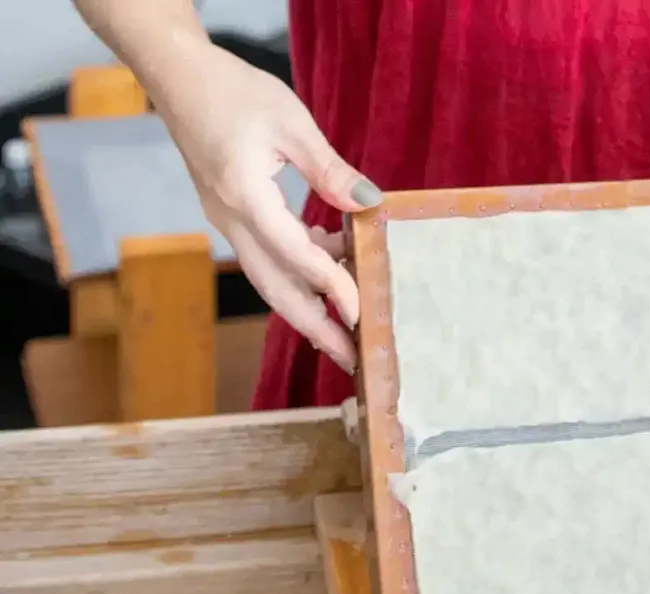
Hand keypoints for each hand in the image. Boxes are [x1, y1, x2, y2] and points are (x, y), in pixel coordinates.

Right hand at [152, 44, 381, 373]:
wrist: (178, 77)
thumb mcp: (292, 123)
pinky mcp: (233, 216)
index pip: (295, 257)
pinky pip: (268, 256)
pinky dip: (301, 269)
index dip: (332, 287)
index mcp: (244, 198)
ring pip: (271, 279)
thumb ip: (330, 170)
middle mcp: (231, 220)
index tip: (363, 312)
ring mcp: (228, 222)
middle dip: (315, 327)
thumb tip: (370, 203)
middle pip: (276, 289)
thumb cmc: (232, 91)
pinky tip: (335, 260)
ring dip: (310, 305)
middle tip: (352, 359)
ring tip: (350, 326)